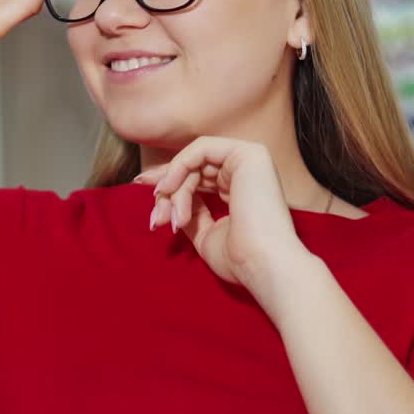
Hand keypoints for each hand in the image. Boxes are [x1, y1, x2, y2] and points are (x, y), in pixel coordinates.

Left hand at [136, 137, 313, 302]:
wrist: (263, 264)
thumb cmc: (239, 258)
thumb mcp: (204, 233)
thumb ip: (189, 212)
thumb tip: (165, 199)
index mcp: (238, 189)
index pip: (196, 177)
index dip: (169, 186)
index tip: (150, 202)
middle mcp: (246, 171)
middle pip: (191, 170)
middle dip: (166, 193)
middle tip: (156, 219)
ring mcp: (250, 160)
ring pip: (192, 163)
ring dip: (173, 190)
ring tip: (172, 219)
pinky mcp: (249, 153)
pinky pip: (200, 149)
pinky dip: (178, 167)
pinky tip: (169, 189)